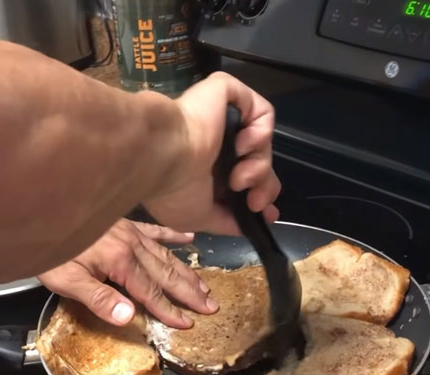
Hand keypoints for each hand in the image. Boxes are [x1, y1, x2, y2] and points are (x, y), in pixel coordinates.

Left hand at [37, 219, 217, 327]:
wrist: (41, 210)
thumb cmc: (50, 251)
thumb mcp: (67, 280)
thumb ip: (99, 299)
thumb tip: (128, 317)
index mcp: (120, 261)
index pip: (151, 292)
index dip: (170, 310)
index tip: (188, 323)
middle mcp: (132, 245)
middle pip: (167, 273)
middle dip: (190, 292)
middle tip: (212, 305)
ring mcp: (131, 232)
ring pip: (166, 255)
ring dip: (187, 271)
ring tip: (205, 285)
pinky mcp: (125, 223)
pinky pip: (155, 230)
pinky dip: (173, 235)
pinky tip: (189, 237)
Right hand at [143, 71, 280, 235]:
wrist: (162, 155)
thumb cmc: (172, 188)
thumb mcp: (199, 218)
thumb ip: (228, 222)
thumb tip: (252, 225)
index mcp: (206, 166)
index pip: (246, 176)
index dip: (261, 192)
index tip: (266, 211)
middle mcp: (216, 141)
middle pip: (260, 162)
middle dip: (264, 186)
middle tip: (255, 200)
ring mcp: (223, 116)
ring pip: (263, 144)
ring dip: (259, 168)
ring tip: (239, 176)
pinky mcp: (228, 94)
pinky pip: (263, 113)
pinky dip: (261, 133)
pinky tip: (242, 146)